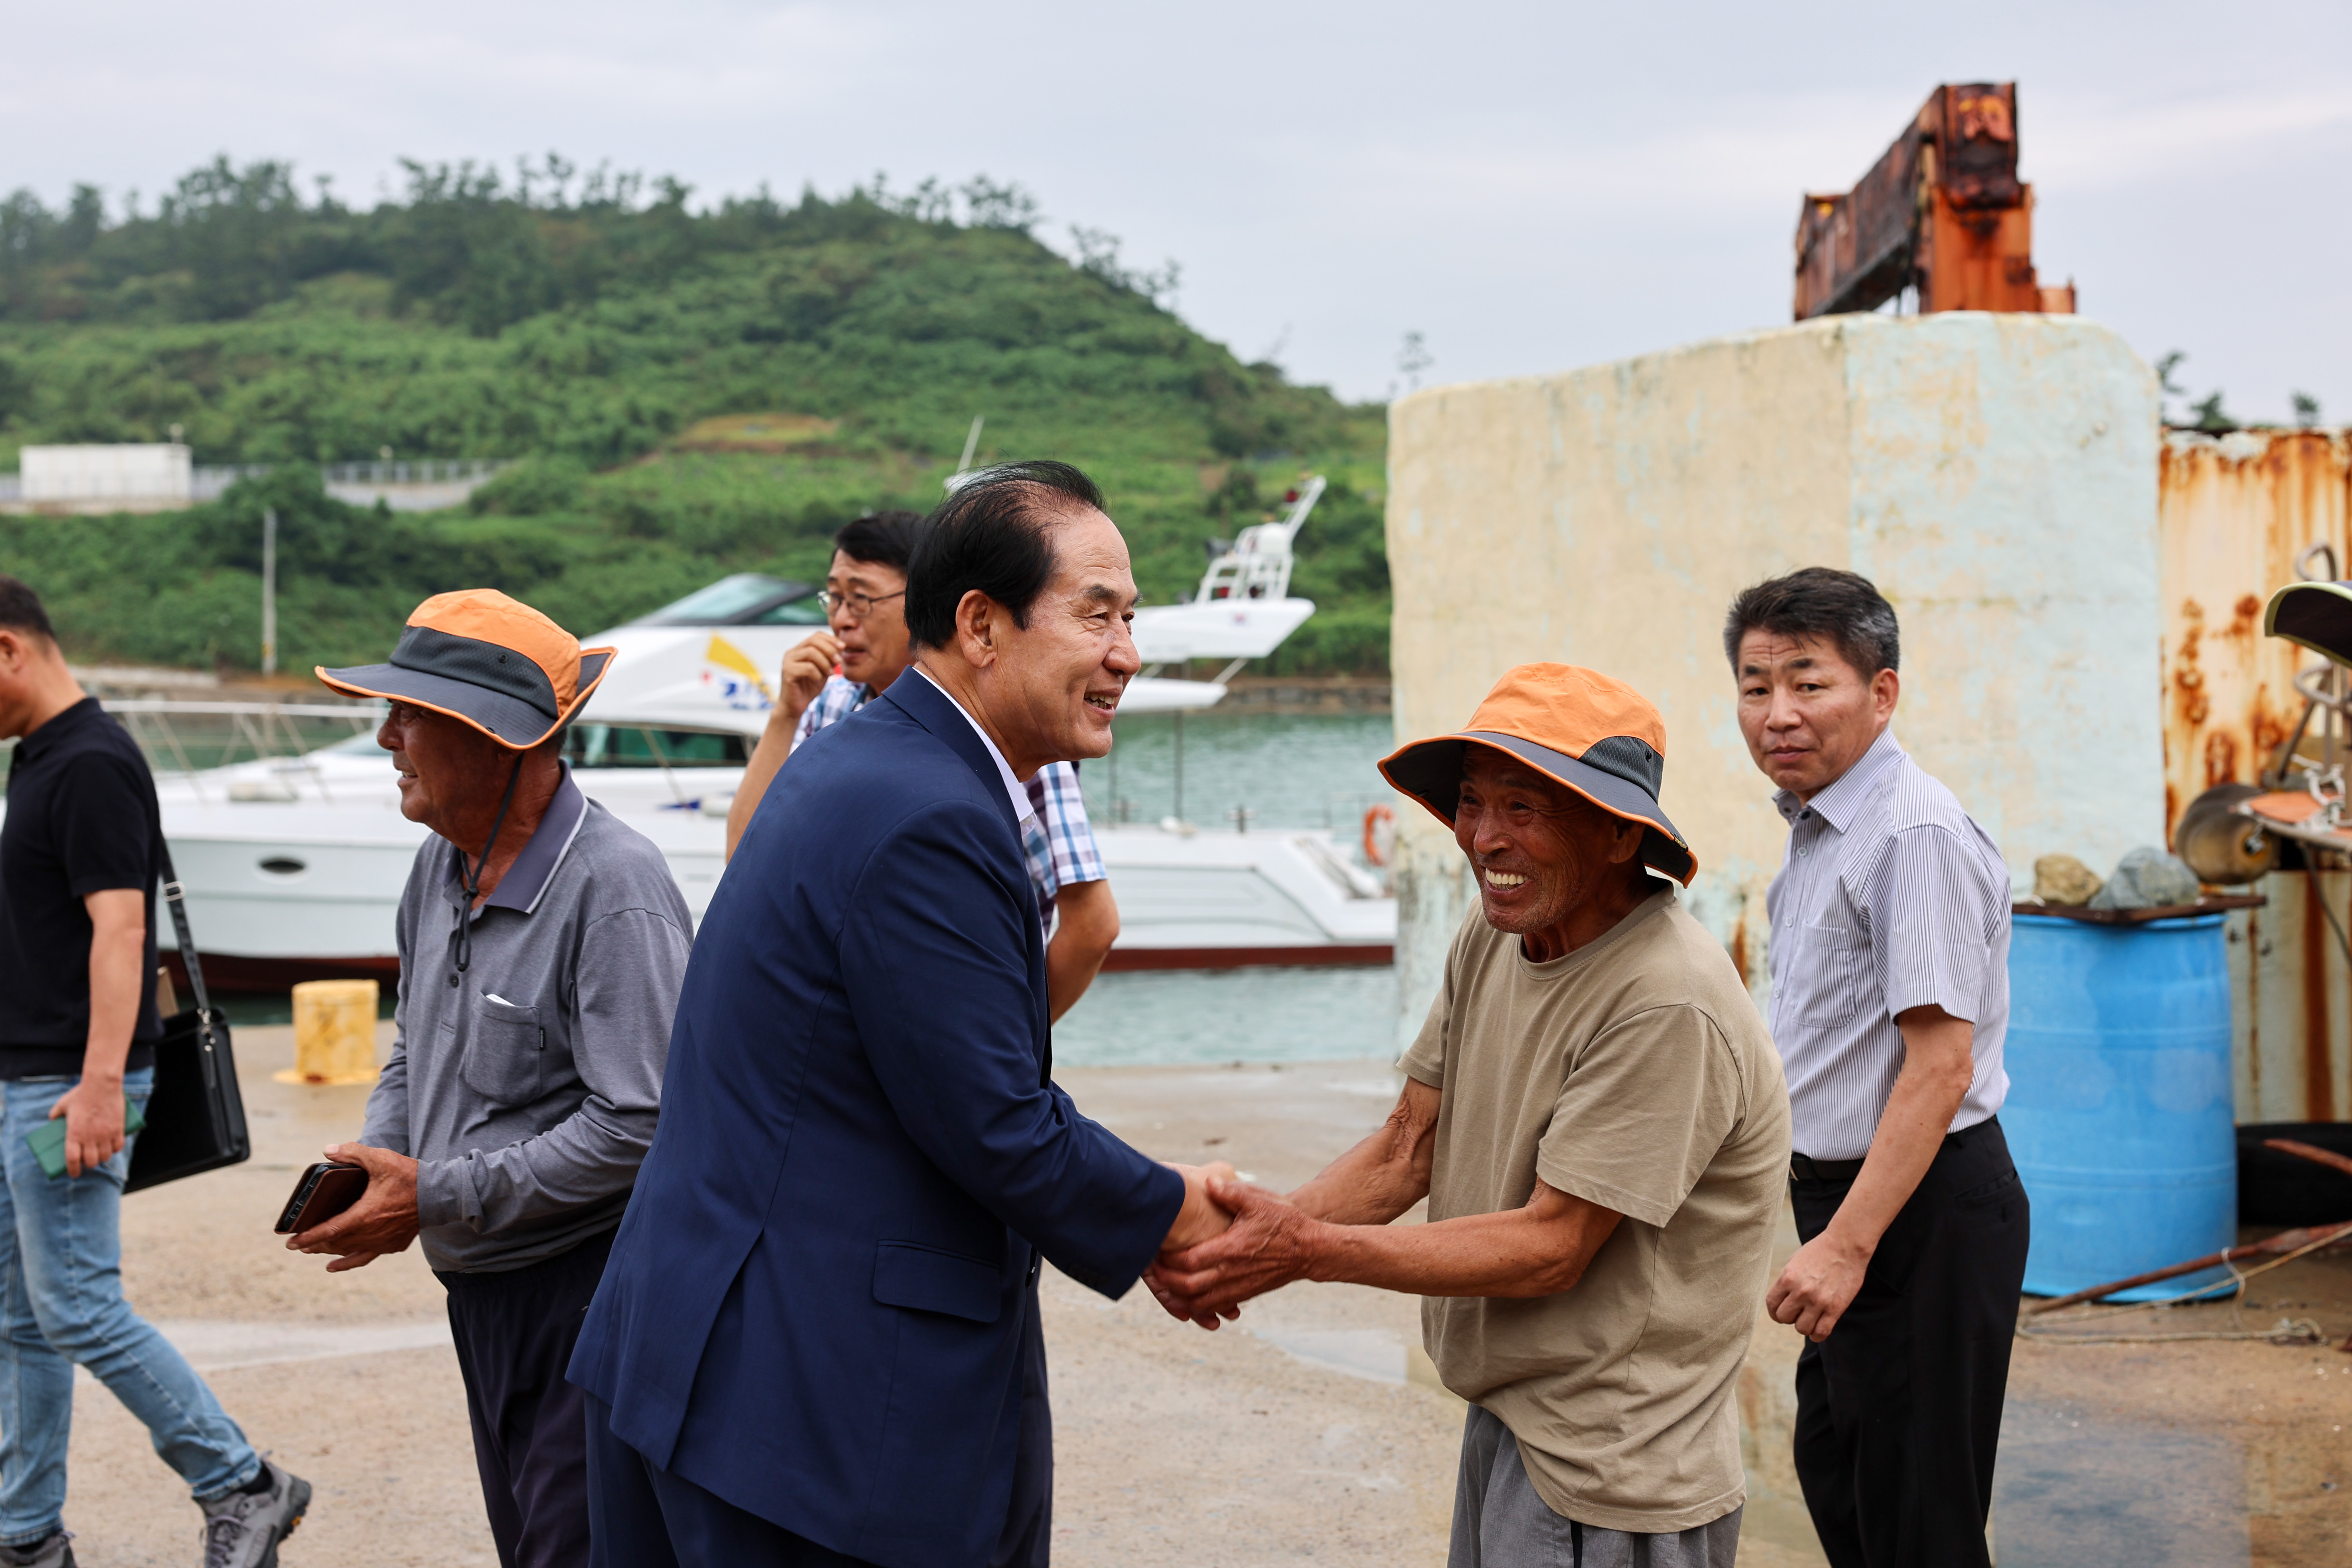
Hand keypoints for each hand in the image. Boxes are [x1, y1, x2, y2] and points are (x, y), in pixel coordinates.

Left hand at [47, 1078, 124, 1178]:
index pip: (72, 1160)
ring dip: (102, 1158)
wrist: (102, 1085)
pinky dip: (115, 1149)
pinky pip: (118, 1146)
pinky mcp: (118, 1129)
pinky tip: (112, 1148)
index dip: (73, 1170)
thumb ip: (55, 1113)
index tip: (74, 1174)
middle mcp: (90, 1137)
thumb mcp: (63, 1104)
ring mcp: (105, 1134)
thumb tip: (52, 1120)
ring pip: (105, 1156)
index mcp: (74, 1134)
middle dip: (89, 1164)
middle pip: (91, 1161)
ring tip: (100, 1155)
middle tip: (87, 1161)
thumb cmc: (80, 1094)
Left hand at [288, 1143, 420, 1272]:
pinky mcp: (393, 1244)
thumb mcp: (381, 1159)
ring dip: (328, 1252)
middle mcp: (371, 1234)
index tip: (290, 1241)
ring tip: (314, 1251)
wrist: (441, 1194)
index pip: (329, 1230)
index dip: (308, 1237)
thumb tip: (328, 1150)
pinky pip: (365, 1257)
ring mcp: (382, 1242)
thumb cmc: (410, 1177)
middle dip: (314, 1244)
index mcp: (364, 1215)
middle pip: (335, 1244)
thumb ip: (353, 1152)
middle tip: (299, 1243)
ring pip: (347, 1252)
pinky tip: (336, 1265)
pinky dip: (348, 1263)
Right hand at [776, 632, 842, 723]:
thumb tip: (842, 647)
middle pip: (813, 641)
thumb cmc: (809, 688)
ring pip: (811, 652)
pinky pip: (808, 667)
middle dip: (830, 650)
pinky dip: (817, 674)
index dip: (831, 640)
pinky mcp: (787, 672)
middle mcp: (792, 652)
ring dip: (825, 663)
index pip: (816, 636)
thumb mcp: (823, 670)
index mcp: (800, 649)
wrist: (795, 707)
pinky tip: (818, 680)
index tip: (843, 648)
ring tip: (830, 674)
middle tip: (839, 661)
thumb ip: (829, 659)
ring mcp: (788, 661)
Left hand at [1146, 1175, 1322, 1328]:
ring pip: (1198, 1302)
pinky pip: (1213, 1305)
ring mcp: (1238, 1287)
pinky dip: (1196, 1304)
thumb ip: (1230, 1192)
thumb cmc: (1284, 1222)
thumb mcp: (1259, 1200)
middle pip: (1188, 1286)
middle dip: (1166, 1280)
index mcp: (1231, 1248)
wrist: (1310, 1249)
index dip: (1168, 1258)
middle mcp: (1232, 1273)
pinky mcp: (1244, 1293)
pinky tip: (1187, 1292)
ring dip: (1178, 1295)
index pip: (1189, 1260)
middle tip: (1153, 1266)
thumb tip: (1206, 1182)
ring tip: (1165, 1280)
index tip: (1156, 1246)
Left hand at [1766, 1230, 1869, 1341]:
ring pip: (1801, 1328)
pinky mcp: (1835, 1308)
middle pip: (1784, 1318)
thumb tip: (1781, 1299)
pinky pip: (1821, 1332)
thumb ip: (1786, 1281)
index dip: (1774, 1311)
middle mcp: (1800, 1291)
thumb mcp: (1794, 1261)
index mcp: (1787, 1278)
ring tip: (1809, 1318)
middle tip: (1798, 1312)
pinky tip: (1817, 1329)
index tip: (1780, 1312)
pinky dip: (1817, 1335)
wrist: (1846, 1246)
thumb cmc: (1819, 1251)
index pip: (1771, 1304)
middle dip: (1789, 1317)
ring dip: (1803, 1326)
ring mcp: (1818, 1301)